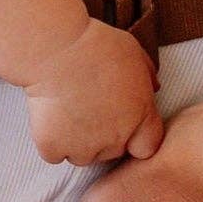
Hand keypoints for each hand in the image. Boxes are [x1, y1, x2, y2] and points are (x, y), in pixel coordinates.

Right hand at [22, 17, 164, 166]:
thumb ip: (147, 75)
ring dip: (76, 142)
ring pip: (82, 157)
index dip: (135, 137)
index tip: (122, 122)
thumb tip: (153, 88)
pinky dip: (50, 141)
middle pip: (112, 152)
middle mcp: (115, 138)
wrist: (57, 49)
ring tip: (67, 111)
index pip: (147, 147)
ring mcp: (84, 147)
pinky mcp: (54, 147)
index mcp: (140, 116)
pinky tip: (49, 117)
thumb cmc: (96, 44)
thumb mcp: (134, 52)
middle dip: (103, 137)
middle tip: (88, 109)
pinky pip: (54, 154)